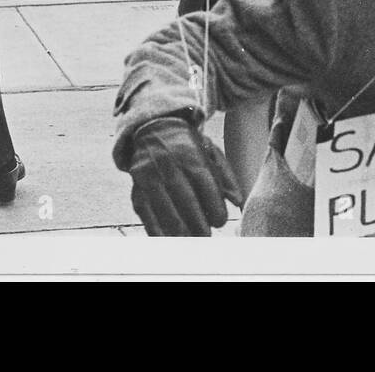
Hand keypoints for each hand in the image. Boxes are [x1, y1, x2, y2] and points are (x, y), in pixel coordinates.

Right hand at [128, 117, 243, 235]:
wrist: (153, 132)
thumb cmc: (189, 148)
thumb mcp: (211, 152)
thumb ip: (226, 176)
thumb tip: (238, 201)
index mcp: (190, 154)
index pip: (204, 182)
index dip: (213, 204)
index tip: (220, 221)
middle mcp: (169, 163)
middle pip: (183, 196)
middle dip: (196, 220)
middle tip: (206, 236)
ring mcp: (150, 176)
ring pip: (163, 206)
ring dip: (176, 228)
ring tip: (189, 241)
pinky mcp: (136, 188)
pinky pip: (145, 211)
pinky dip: (155, 228)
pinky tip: (166, 239)